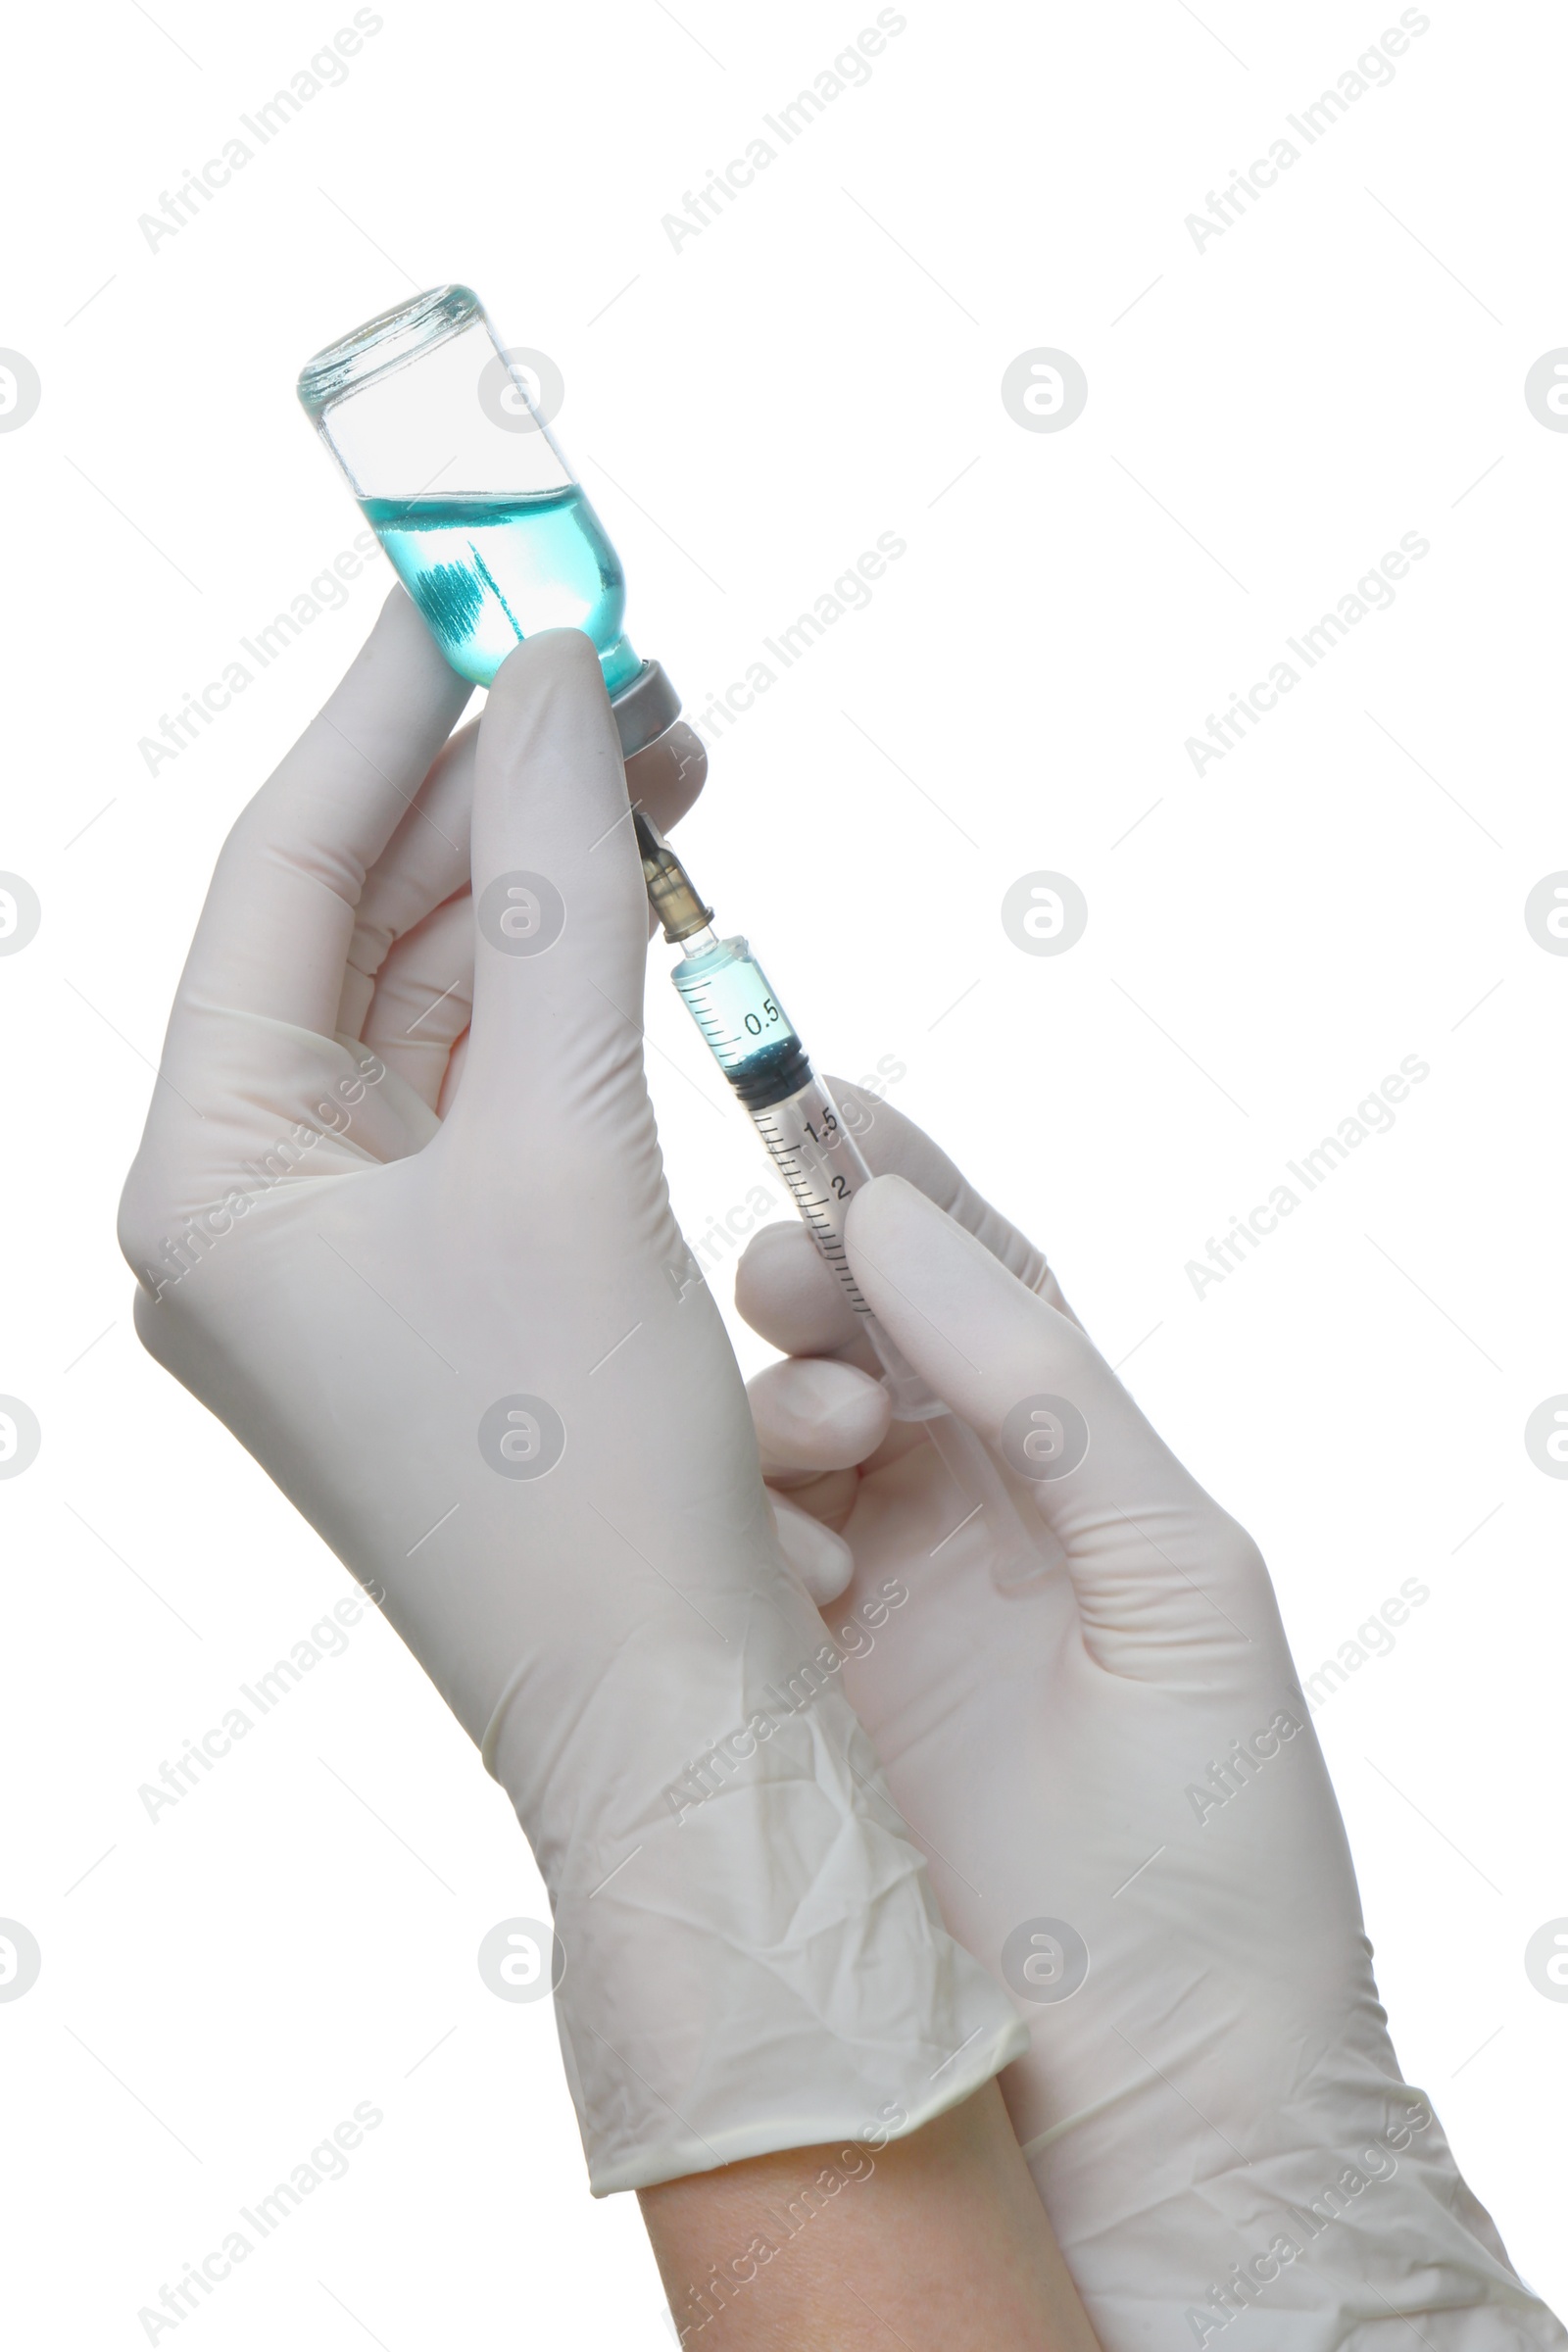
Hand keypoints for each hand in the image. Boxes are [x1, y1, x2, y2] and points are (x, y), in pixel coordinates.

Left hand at [118, 598, 1023, 2193]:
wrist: (673, 1720)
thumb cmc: (587, 1478)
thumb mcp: (568, 1151)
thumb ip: (553, 897)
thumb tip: (555, 688)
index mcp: (210, 1180)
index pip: (279, 879)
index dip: (386, 716)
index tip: (484, 586)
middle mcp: (258, 1209)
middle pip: (361, 931)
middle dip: (490, 793)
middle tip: (625, 676)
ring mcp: (356, 1254)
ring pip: (442, 1007)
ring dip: (547, 889)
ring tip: (663, 766)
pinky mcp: (460, 1288)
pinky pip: (503, 1100)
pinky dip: (576, 1004)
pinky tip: (647, 921)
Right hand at [738, 1089, 1563, 2349]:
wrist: (1165, 2091)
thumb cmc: (1218, 1842)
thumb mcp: (1179, 1575)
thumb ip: (1044, 1388)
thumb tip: (900, 1222)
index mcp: (1069, 1472)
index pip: (980, 1281)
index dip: (901, 1186)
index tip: (821, 1108)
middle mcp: (961, 1520)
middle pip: (856, 1337)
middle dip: (814, 1281)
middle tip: (787, 1280)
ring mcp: (866, 1604)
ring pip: (778, 1435)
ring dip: (782, 1406)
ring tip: (822, 1449)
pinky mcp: (785, 1689)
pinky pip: (729, 1557)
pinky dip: (742, 1528)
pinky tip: (791, 1570)